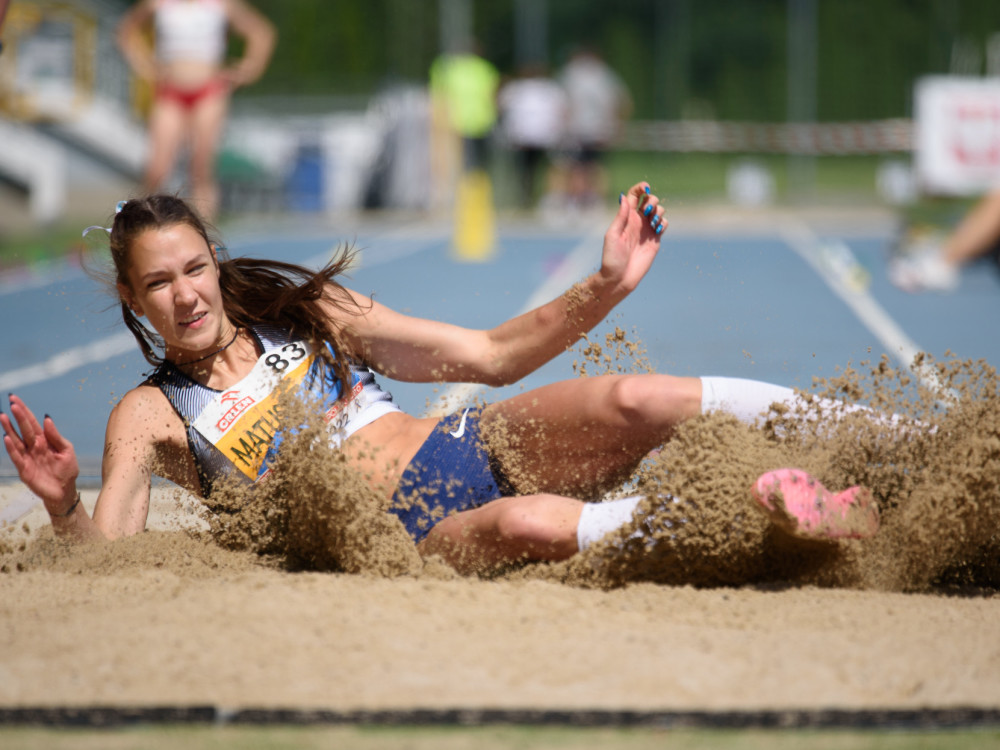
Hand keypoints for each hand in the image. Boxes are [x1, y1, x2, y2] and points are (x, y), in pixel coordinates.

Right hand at [1, 395, 79, 513]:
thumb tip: (47, 419)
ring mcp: (28, 457)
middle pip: (24, 428)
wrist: (65, 490)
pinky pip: (16, 456)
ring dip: (9, 429)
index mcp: (45, 440)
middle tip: (11, 403)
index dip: (25, 411)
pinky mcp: (24, 469)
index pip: (33, 422)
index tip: (15, 399)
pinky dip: (11, 448)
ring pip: (16, 440)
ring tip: (3, 417)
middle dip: (17, 415)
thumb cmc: (67, 470)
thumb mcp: (66, 451)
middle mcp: (34, 446)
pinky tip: (6, 438)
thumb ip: (56, 436)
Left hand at [600, 182, 666, 293]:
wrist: (619, 278)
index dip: (641, 188)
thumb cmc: (612, 258)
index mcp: (626, 217)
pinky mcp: (655, 240)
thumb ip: (620, 216)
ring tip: (653, 222)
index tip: (646, 188)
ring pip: (659, 211)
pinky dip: (664, 223)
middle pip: (650, 200)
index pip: (635, 196)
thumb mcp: (613, 235)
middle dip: (653, 200)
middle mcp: (637, 221)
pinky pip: (664, 224)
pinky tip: (657, 230)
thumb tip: (623, 196)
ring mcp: (647, 230)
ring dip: (659, 211)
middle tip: (648, 211)